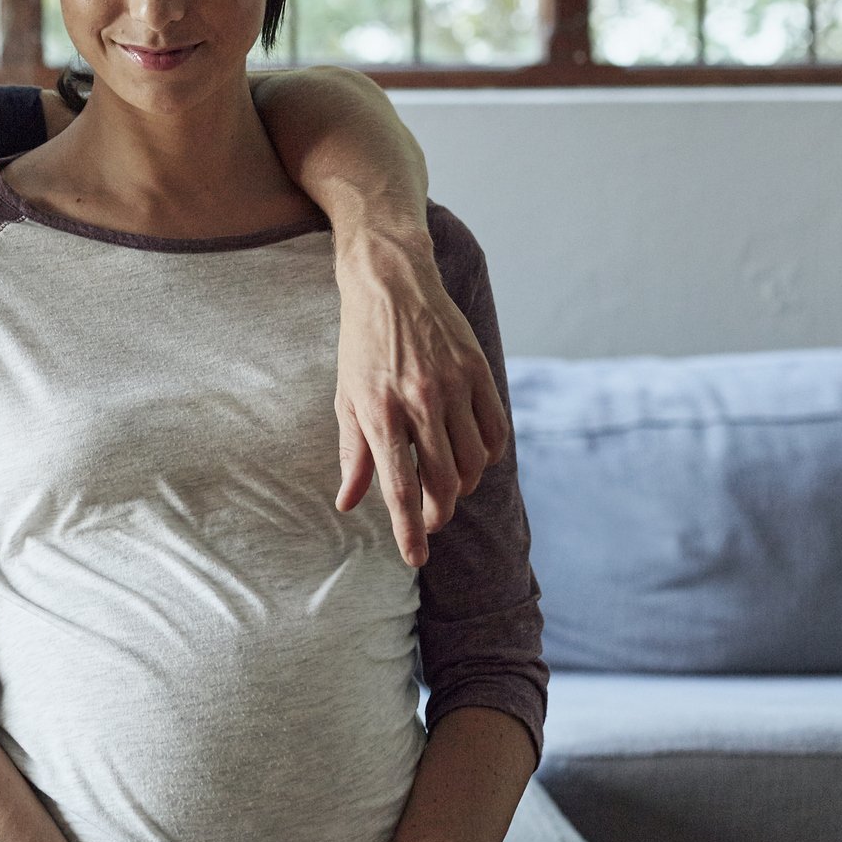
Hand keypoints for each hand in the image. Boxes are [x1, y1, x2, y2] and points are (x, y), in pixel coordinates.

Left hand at [331, 225, 508, 566]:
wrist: (391, 282)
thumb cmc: (362, 345)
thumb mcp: (345, 397)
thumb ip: (352, 453)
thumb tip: (347, 503)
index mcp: (379, 412)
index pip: (401, 488)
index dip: (409, 530)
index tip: (415, 559)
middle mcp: (420, 402)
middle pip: (444, 483)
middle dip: (439, 512)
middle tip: (431, 518)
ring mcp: (454, 386)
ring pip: (474, 463)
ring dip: (463, 485)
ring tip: (448, 483)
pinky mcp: (479, 372)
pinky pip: (495, 433)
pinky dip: (487, 455)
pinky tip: (471, 454)